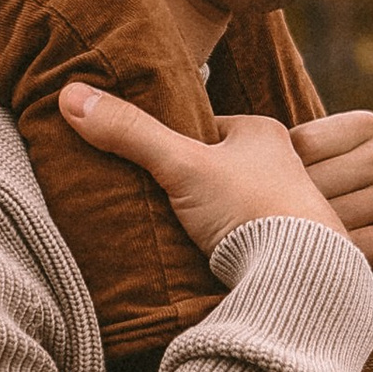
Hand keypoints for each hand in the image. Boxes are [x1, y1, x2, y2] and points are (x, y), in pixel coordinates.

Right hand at [58, 89, 347, 255]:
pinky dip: (225, 247)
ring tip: (172, 234)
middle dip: (189, 184)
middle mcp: (282, 167)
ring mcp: (288, 210)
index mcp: (264, 134)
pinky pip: (246, 241)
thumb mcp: (182, 165)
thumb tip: (70, 95)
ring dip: (207, 219)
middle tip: (152, 199)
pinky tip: (203, 261)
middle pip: (218, 169)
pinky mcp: (288, 249)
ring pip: (231, 206)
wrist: (302, 276)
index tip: (143, 158)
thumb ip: (131, 133)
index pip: (205, 129)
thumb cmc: (251, 209)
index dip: (171, 143)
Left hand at [289, 109, 372, 280]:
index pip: (297, 146)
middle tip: (284, 237)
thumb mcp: (359, 162)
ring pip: (326, 220)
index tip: (276, 202)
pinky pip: (350, 250)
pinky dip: (336, 263)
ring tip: (306, 254)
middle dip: (291, 214)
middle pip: (307, 185)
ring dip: (312, 242)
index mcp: (367, 126)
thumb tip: (228, 147)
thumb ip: (313, 155)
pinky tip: (333, 267)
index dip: (280, 179)